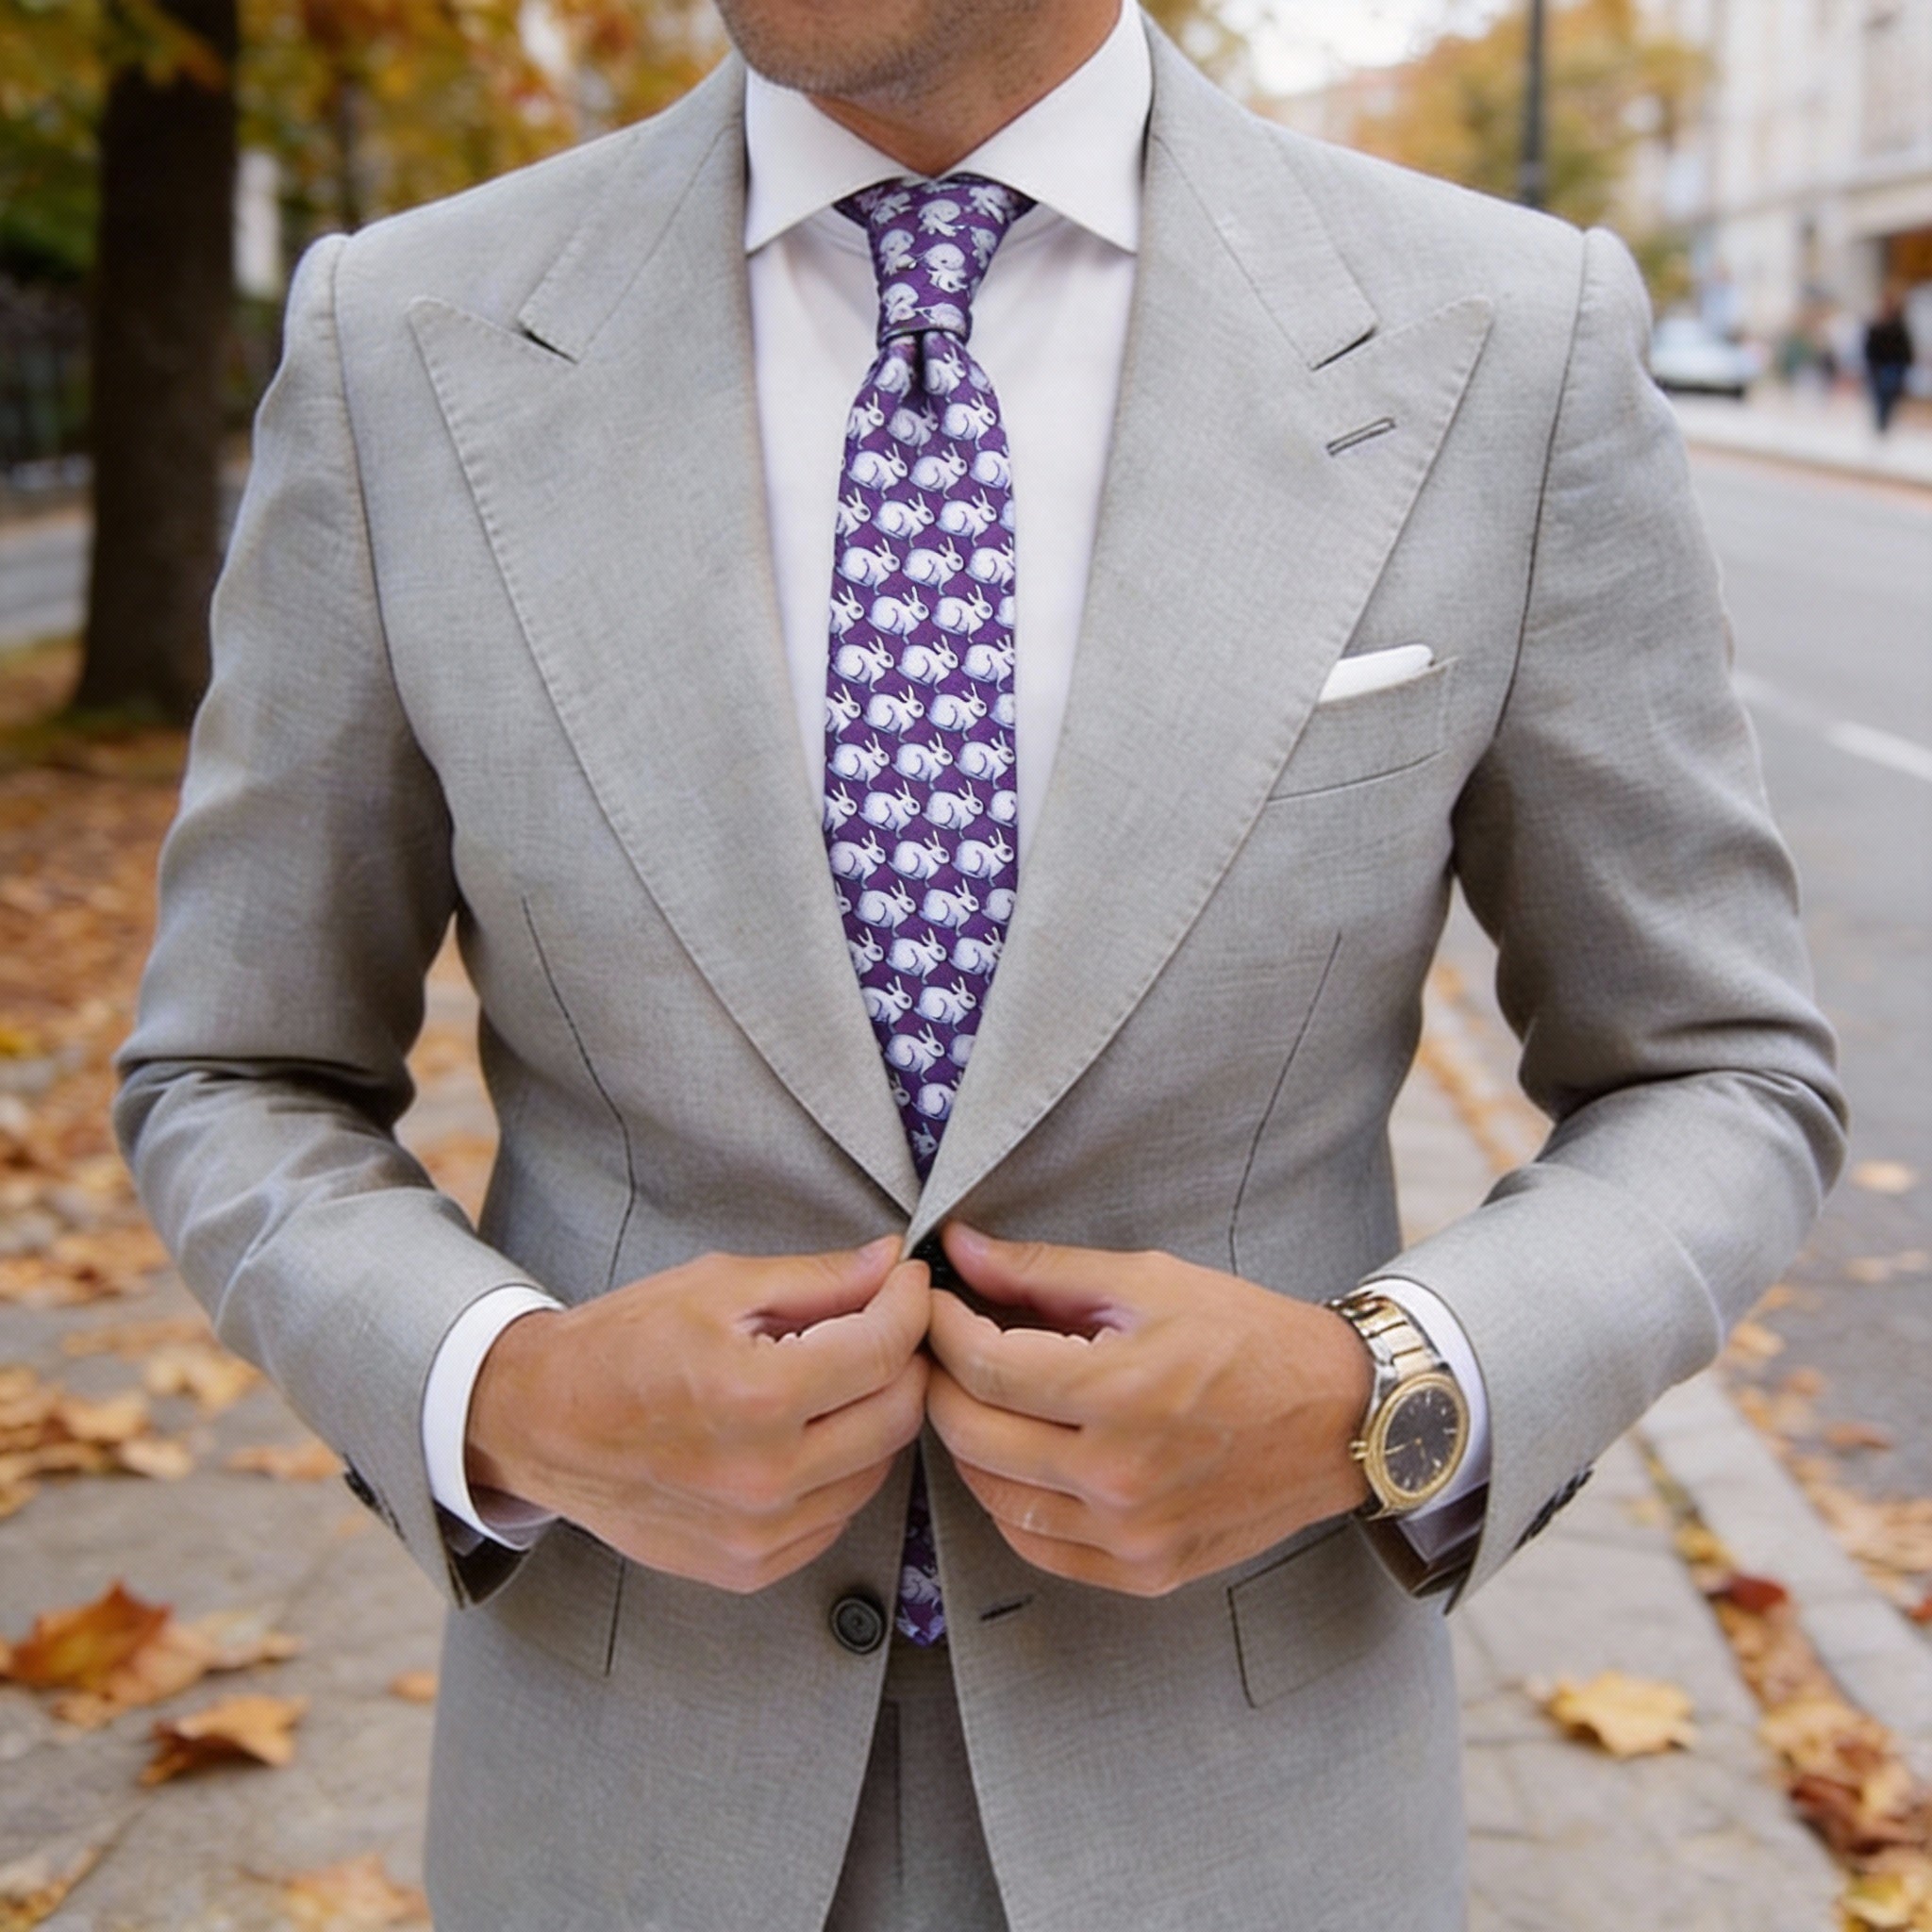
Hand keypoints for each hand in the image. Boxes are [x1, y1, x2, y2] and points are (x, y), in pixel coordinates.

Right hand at [465, 1237, 930, 1592]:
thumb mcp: (718, 1285)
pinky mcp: (749, 1567)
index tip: (906, 1282)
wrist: (541, 1422)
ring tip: (837, 1376)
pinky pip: (836, 1514)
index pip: (884, 1350)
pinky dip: (840, 1469)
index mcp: (757, 1396)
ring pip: (876, 1468)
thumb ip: (818, 1279)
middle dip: (904, 1358)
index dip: (909, 1305)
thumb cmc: (623, 1343)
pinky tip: (806, 1432)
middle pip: (897, 1414)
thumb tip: (891, 1263)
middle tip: (882, 1324)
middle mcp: (765, 1476)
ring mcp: (758, 1533)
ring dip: (874, 1415)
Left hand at [925, 1224, 1373, 1596]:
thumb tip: (959, 1249)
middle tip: (943, 1347)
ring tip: (980, 1397)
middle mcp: (1119, 1476)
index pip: (983, 1366)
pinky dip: (1010, 1502)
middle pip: (972, 1434)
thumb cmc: (1250, 1337)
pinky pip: (1037, 1546)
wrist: (1341, 1417)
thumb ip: (1043, 1271)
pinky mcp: (1145, 1572)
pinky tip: (1020, 1458)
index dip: (942, 1327)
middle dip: (941, 1382)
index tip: (934, 1302)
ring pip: (993, 1497)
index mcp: (1120, 1392)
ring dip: (970, 1442)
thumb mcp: (1149, 1281)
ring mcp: (1131, 1535)